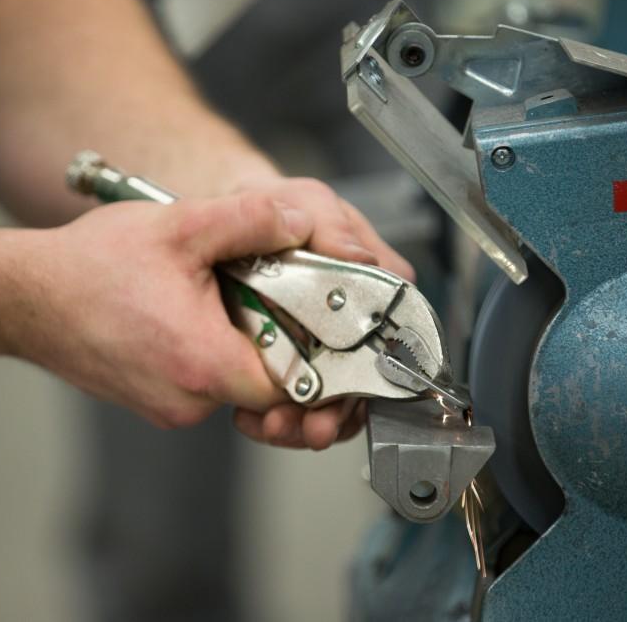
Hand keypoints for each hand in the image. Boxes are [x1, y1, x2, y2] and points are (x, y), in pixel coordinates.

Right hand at [9, 188, 313, 427]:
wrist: (21, 297)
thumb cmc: (86, 269)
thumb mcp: (180, 226)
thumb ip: (251, 220)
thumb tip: (300, 222)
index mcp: (205, 366)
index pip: (297, 387)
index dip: (318, 355)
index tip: (320, 322)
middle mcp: (189, 401)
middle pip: (270, 388)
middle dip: (282, 340)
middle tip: (276, 297)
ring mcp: (169, 408)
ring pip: (236, 385)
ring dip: (245, 344)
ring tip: (229, 299)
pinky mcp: (154, 400)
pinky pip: (204, 383)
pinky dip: (214, 351)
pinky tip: (198, 312)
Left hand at [227, 178, 413, 449]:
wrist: (231, 220)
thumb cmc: (283, 207)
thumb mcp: (307, 201)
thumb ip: (333, 227)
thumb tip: (360, 259)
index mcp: (375, 279)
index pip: (396, 333)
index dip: (379, 370)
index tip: (352, 391)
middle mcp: (355, 318)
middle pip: (364, 381)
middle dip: (337, 410)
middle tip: (311, 424)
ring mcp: (324, 343)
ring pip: (330, 400)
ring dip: (302, 420)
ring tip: (273, 424)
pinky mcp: (291, 360)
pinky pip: (294, 400)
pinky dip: (274, 414)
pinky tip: (252, 416)